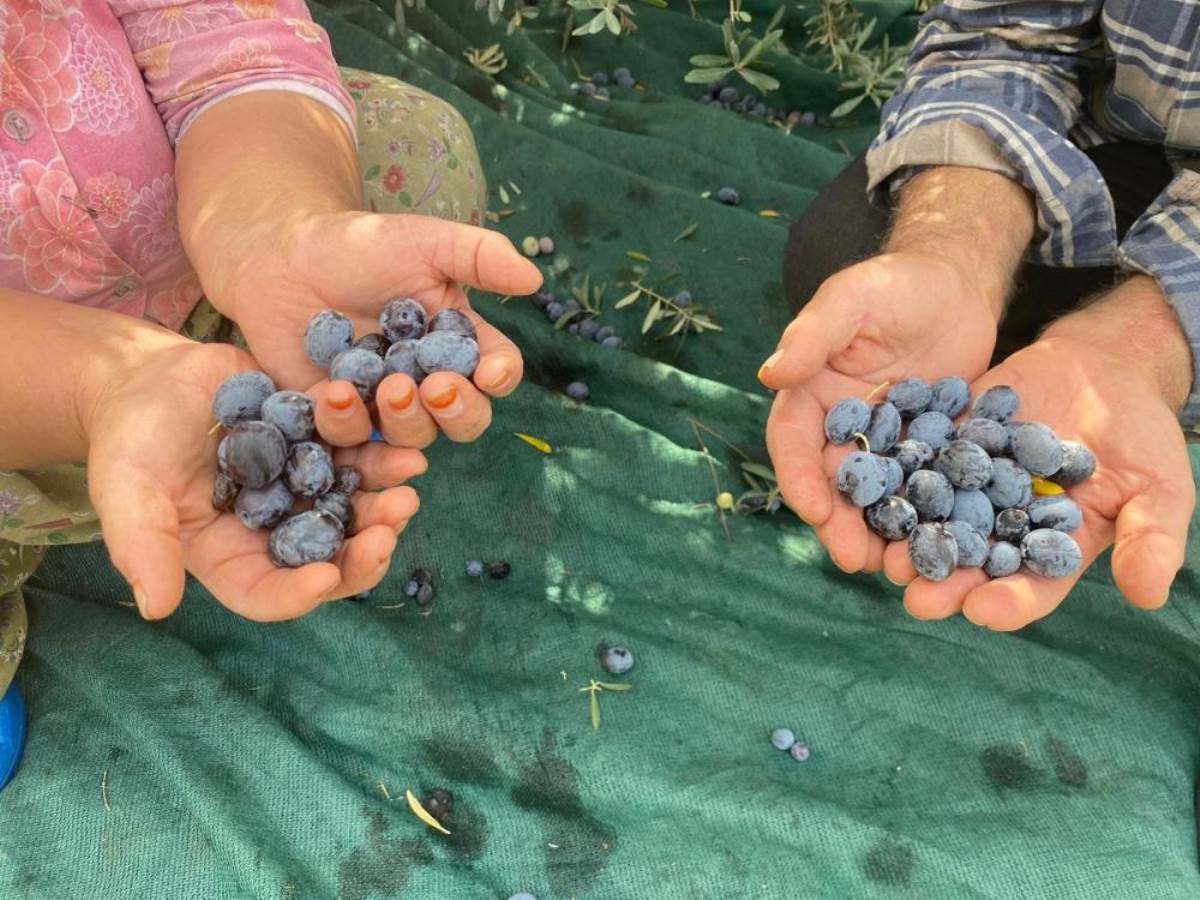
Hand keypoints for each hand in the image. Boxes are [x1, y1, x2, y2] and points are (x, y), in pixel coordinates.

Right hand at [82, 338, 427, 620]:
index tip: (325, 578)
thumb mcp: (126, 491)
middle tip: (388, 530)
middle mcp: (275, 533)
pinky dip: (382, 458)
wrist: (149, 379)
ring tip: (409, 490)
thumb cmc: (130, 441)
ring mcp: (302, 491)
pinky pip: (357, 459)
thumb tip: (156, 608)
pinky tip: (407, 452)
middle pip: (327, 559)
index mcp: (230, 558)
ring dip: (383, 506)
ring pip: (352, 511)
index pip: (267, 593)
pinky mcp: (320, 448)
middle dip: (361, 551)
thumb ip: (143, 545)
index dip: (297, 593)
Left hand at [209, 211, 542, 447]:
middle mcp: (428, 382)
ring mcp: (382, 406)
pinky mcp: (336, 418)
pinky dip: (346, 422)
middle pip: (464, 420)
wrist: (281, 256)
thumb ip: (479, 256)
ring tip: (387, 388)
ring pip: (412, 437)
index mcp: (458, 344)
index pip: (497, 372)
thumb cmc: (361, 245)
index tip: (490, 371)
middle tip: (436, 388)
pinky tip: (335, 392)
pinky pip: (349, 439)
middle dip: (458, 411)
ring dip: (406, 420)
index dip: (499, 377)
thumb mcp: (424, 241)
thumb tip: (535, 279)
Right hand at [761, 251, 1001, 570]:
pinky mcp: (926, 452)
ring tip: (894, 568)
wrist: (958, 286)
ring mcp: (885, 444)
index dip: (798, 478)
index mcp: (809, 394)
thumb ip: (813, 333)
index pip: (792, 443)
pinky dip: (927, 521)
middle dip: (838, 524)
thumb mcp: (852, 298)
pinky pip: (922, 491)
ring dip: (879, 535)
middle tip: (853, 559)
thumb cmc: (897, 283)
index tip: (814, 510)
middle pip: (830, 483)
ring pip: (875, 498)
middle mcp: (840, 427)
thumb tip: (770, 373)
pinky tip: (941, 547)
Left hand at [885, 277, 1195, 629]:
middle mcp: (1001, 526)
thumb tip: (1149, 595)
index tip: (983, 612)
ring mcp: (968, 487)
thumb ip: (1150, 537)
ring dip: (910, 539)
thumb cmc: (1140, 436)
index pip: (1030, 587)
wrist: (1103, 369)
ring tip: (886, 556)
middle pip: (970, 564)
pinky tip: (875, 486)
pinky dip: (898, 474)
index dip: (1008, 602)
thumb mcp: (1159, 486)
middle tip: (917, 600)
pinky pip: (918, 462)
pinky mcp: (945, 447)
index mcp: (1050, 550)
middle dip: (944, 582)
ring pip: (934, 520)